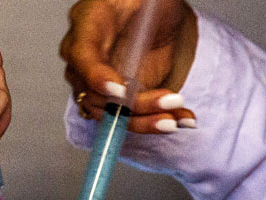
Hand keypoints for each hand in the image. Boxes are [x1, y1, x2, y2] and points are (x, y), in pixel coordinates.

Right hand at [61, 0, 196, 132]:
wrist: (152, 9)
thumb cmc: (141, 0)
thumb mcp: (142, 0)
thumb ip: (139, 13)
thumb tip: (147, 31)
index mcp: (85, 27)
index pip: (82, 58)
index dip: (98, 78)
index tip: (120, 91)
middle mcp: (86, 62)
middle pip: (100, 97)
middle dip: (135, 106)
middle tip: (168, 101)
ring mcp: (101, 84)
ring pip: (115, 115)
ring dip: (147, 121)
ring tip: (175, 118)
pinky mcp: (120, 97)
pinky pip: (134, 117)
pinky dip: (159, 120)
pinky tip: (183, 119)